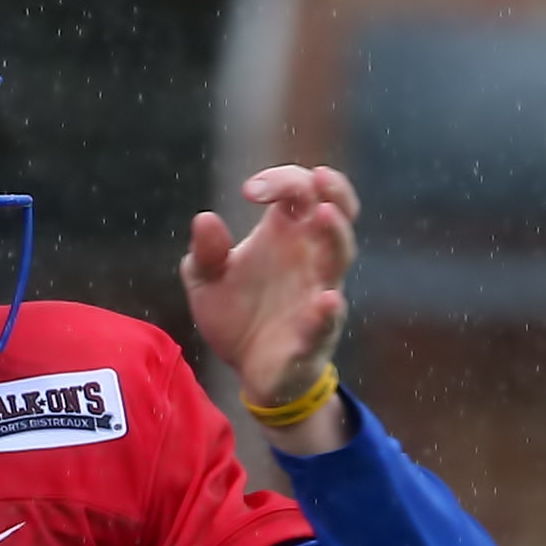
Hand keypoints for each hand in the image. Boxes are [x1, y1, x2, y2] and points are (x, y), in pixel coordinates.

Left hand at [180, 165, 356, 411]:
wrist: (246, 370)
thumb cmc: (236, 313)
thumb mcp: (205, 279)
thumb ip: (204, 251)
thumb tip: (205, 219)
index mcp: (285, 233)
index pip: (298, 190)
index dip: (280, 180)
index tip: (248, 191)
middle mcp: (310, 256)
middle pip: (339, 211)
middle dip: (333, 189)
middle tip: (316, 176)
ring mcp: (318, 292)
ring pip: (340, 256)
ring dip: (336, 234)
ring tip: (325, 213)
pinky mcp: (315, 333)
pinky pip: (326, 321)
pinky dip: (326, 312)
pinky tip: (325, 301)